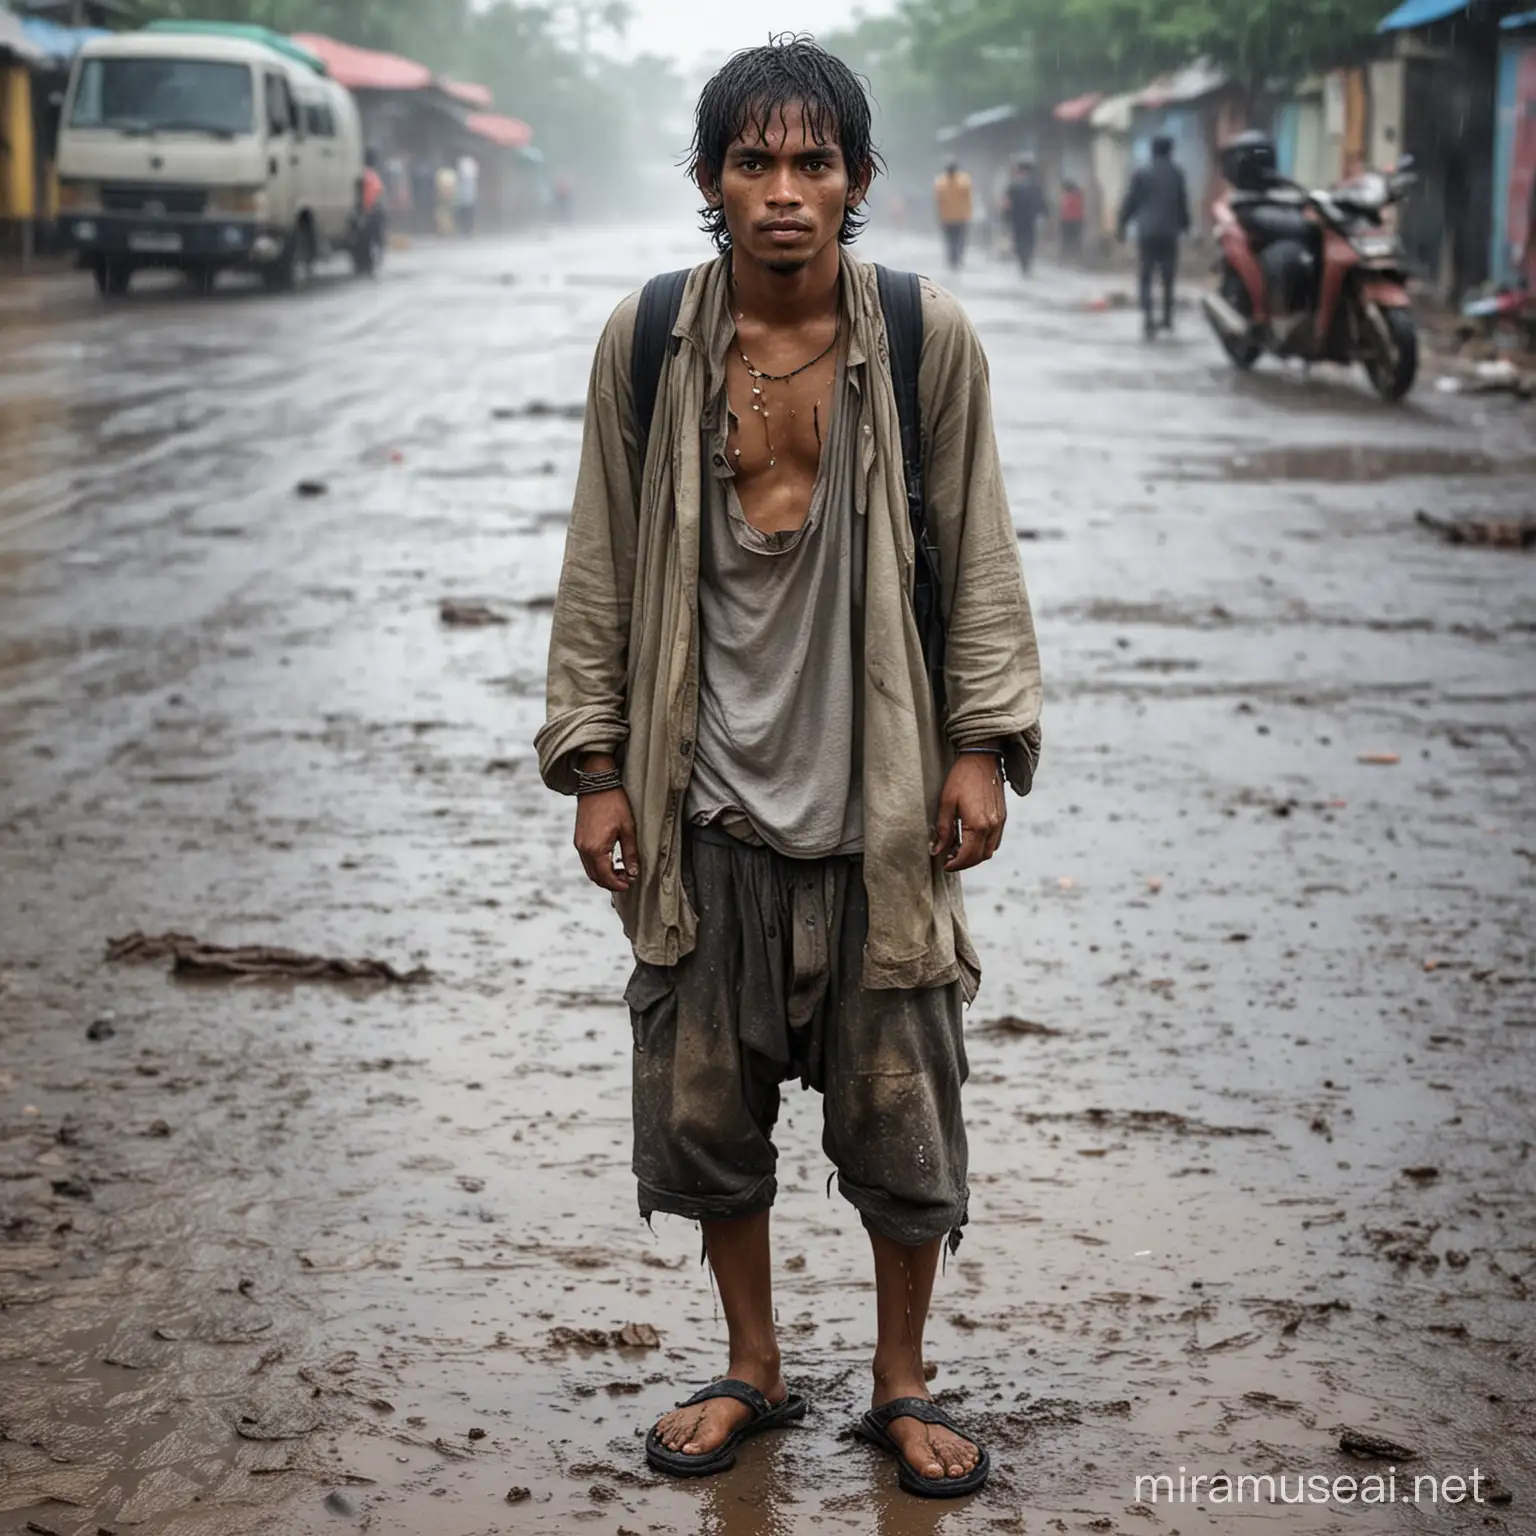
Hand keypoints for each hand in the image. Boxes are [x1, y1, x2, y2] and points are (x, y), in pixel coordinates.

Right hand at [573, 755, 638, 892]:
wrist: (596, 784)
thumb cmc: (614, 804)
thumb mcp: (628, 829)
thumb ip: (630, 853)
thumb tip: (633, 872)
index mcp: (596, 849)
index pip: (606, 877)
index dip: (618, 884)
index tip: (630, 884)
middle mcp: (584, 849)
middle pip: (596, 877)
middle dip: (611, 883)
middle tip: (627, 880)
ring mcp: (579, 844)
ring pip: (590, 870)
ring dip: (604, 875)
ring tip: (621, 871)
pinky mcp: (578, 838)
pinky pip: (586, 860)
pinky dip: (598, 866)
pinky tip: (611, 861)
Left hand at [931, 753, 1006, 872]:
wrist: (982, 758)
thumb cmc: (961, 778)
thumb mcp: (946, 803)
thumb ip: (943, 830)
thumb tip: (937, 850)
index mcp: (978, 825)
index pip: (967, 856)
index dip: (954, 865)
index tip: (944, 865)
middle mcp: (992, 826)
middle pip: (980, 857)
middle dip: (964, 863)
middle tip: (948, 859)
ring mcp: (1000, 822)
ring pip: (989, 851)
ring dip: (974, 856)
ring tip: (958, 850)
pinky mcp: (1002, 817)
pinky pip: (995, 840)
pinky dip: (983, 846)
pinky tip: (970, 840)